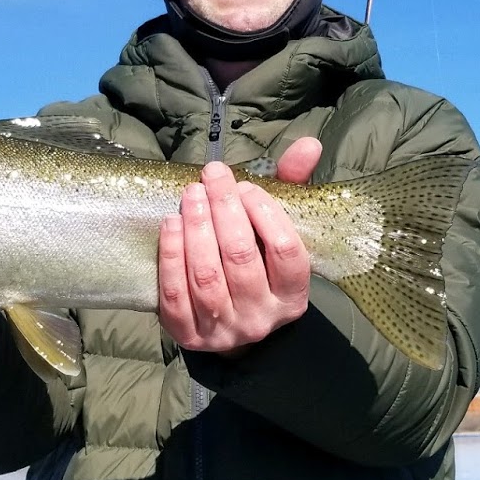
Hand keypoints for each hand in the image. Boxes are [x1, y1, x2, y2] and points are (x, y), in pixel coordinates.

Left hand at [158, 136, 322, 355]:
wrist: (234, 323)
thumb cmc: (260, 265)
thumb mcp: (280, 230)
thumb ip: (292, 188)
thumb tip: (308, 144)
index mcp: (292, 295)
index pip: (284, 251)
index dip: (264, 212)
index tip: (246, 186)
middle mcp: (261, 317)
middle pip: (240, 258)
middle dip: (224, 210)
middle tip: (211, 177)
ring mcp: (224, 329)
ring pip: (207, 276)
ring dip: (196, 229)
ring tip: (190, 195)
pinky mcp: (189, 335)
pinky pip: (176, 295)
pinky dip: (171, 256)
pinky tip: (171, 224)